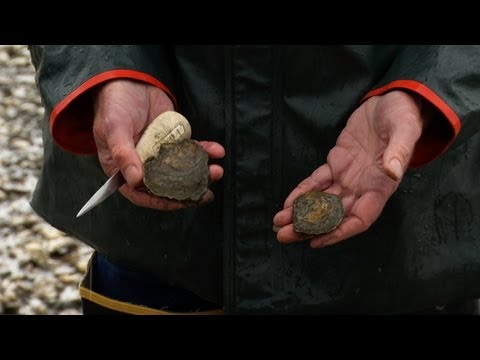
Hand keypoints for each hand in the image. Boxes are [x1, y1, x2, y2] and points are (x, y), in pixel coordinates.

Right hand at [93, 79, 224, 209]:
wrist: (130, 79)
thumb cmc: (114, 105)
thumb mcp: (115, 129)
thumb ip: (124, 155)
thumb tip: (136, 180)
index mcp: (123, 169)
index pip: (141, 194)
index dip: (161, 201)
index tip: (180, 203)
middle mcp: (143, 165)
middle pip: (166, 185)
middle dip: (188, 190)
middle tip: (207, 193)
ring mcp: (160, 153)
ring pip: (182, 169)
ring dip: (200, 172)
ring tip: (216, 171)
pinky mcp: (174, 140)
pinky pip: (190, 149)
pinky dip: (204, 151)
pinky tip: (217, 151)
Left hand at [273, 90, 430, 247]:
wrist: (392, 102)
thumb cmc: (403, 116)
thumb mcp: (405, 131)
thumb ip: (399, 152)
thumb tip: (392, 172)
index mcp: (381, 186)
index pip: (360, 218)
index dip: (339, 232)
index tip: (317, 240)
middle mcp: (363, 187)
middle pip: (335, 216)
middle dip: (310, 227)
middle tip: (284, 236)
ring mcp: (348, 176)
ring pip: (322, 202)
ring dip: (301, 214)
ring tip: (279, 225)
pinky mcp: (337, 163)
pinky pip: (317, 182)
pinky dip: (302, 192)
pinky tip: (287, 203)